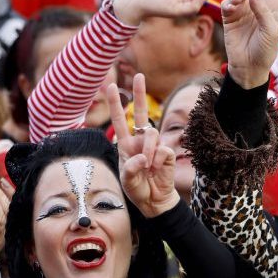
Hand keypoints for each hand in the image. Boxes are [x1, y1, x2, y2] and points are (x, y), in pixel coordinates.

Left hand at [109, 75, 179, 217]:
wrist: (154, 201)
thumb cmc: (138, 189)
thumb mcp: (127, 181)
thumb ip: (131, 168)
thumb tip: (143, 156)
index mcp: (126, 145)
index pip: (120, 121)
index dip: (115, 104)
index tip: (110, 87)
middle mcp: (140, 141)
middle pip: (141, 113)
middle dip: (140, 94)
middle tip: (140, 75)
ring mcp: (154, 146)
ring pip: (152, 133)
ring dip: (148, 150)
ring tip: (148, 167)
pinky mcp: (167, 153)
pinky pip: (162, 150)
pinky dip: (158, 161)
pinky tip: (157, 170)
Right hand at [222, 0, 277, 88]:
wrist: (248, 67)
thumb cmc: (266, 50)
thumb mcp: (272, 31)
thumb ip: (263, 11)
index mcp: (273, 4)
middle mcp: (258, 3)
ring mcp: (242, 8)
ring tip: (237, 3)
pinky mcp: (229, 16)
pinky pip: (226, 2)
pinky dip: (228, 3)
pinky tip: (230, 8)